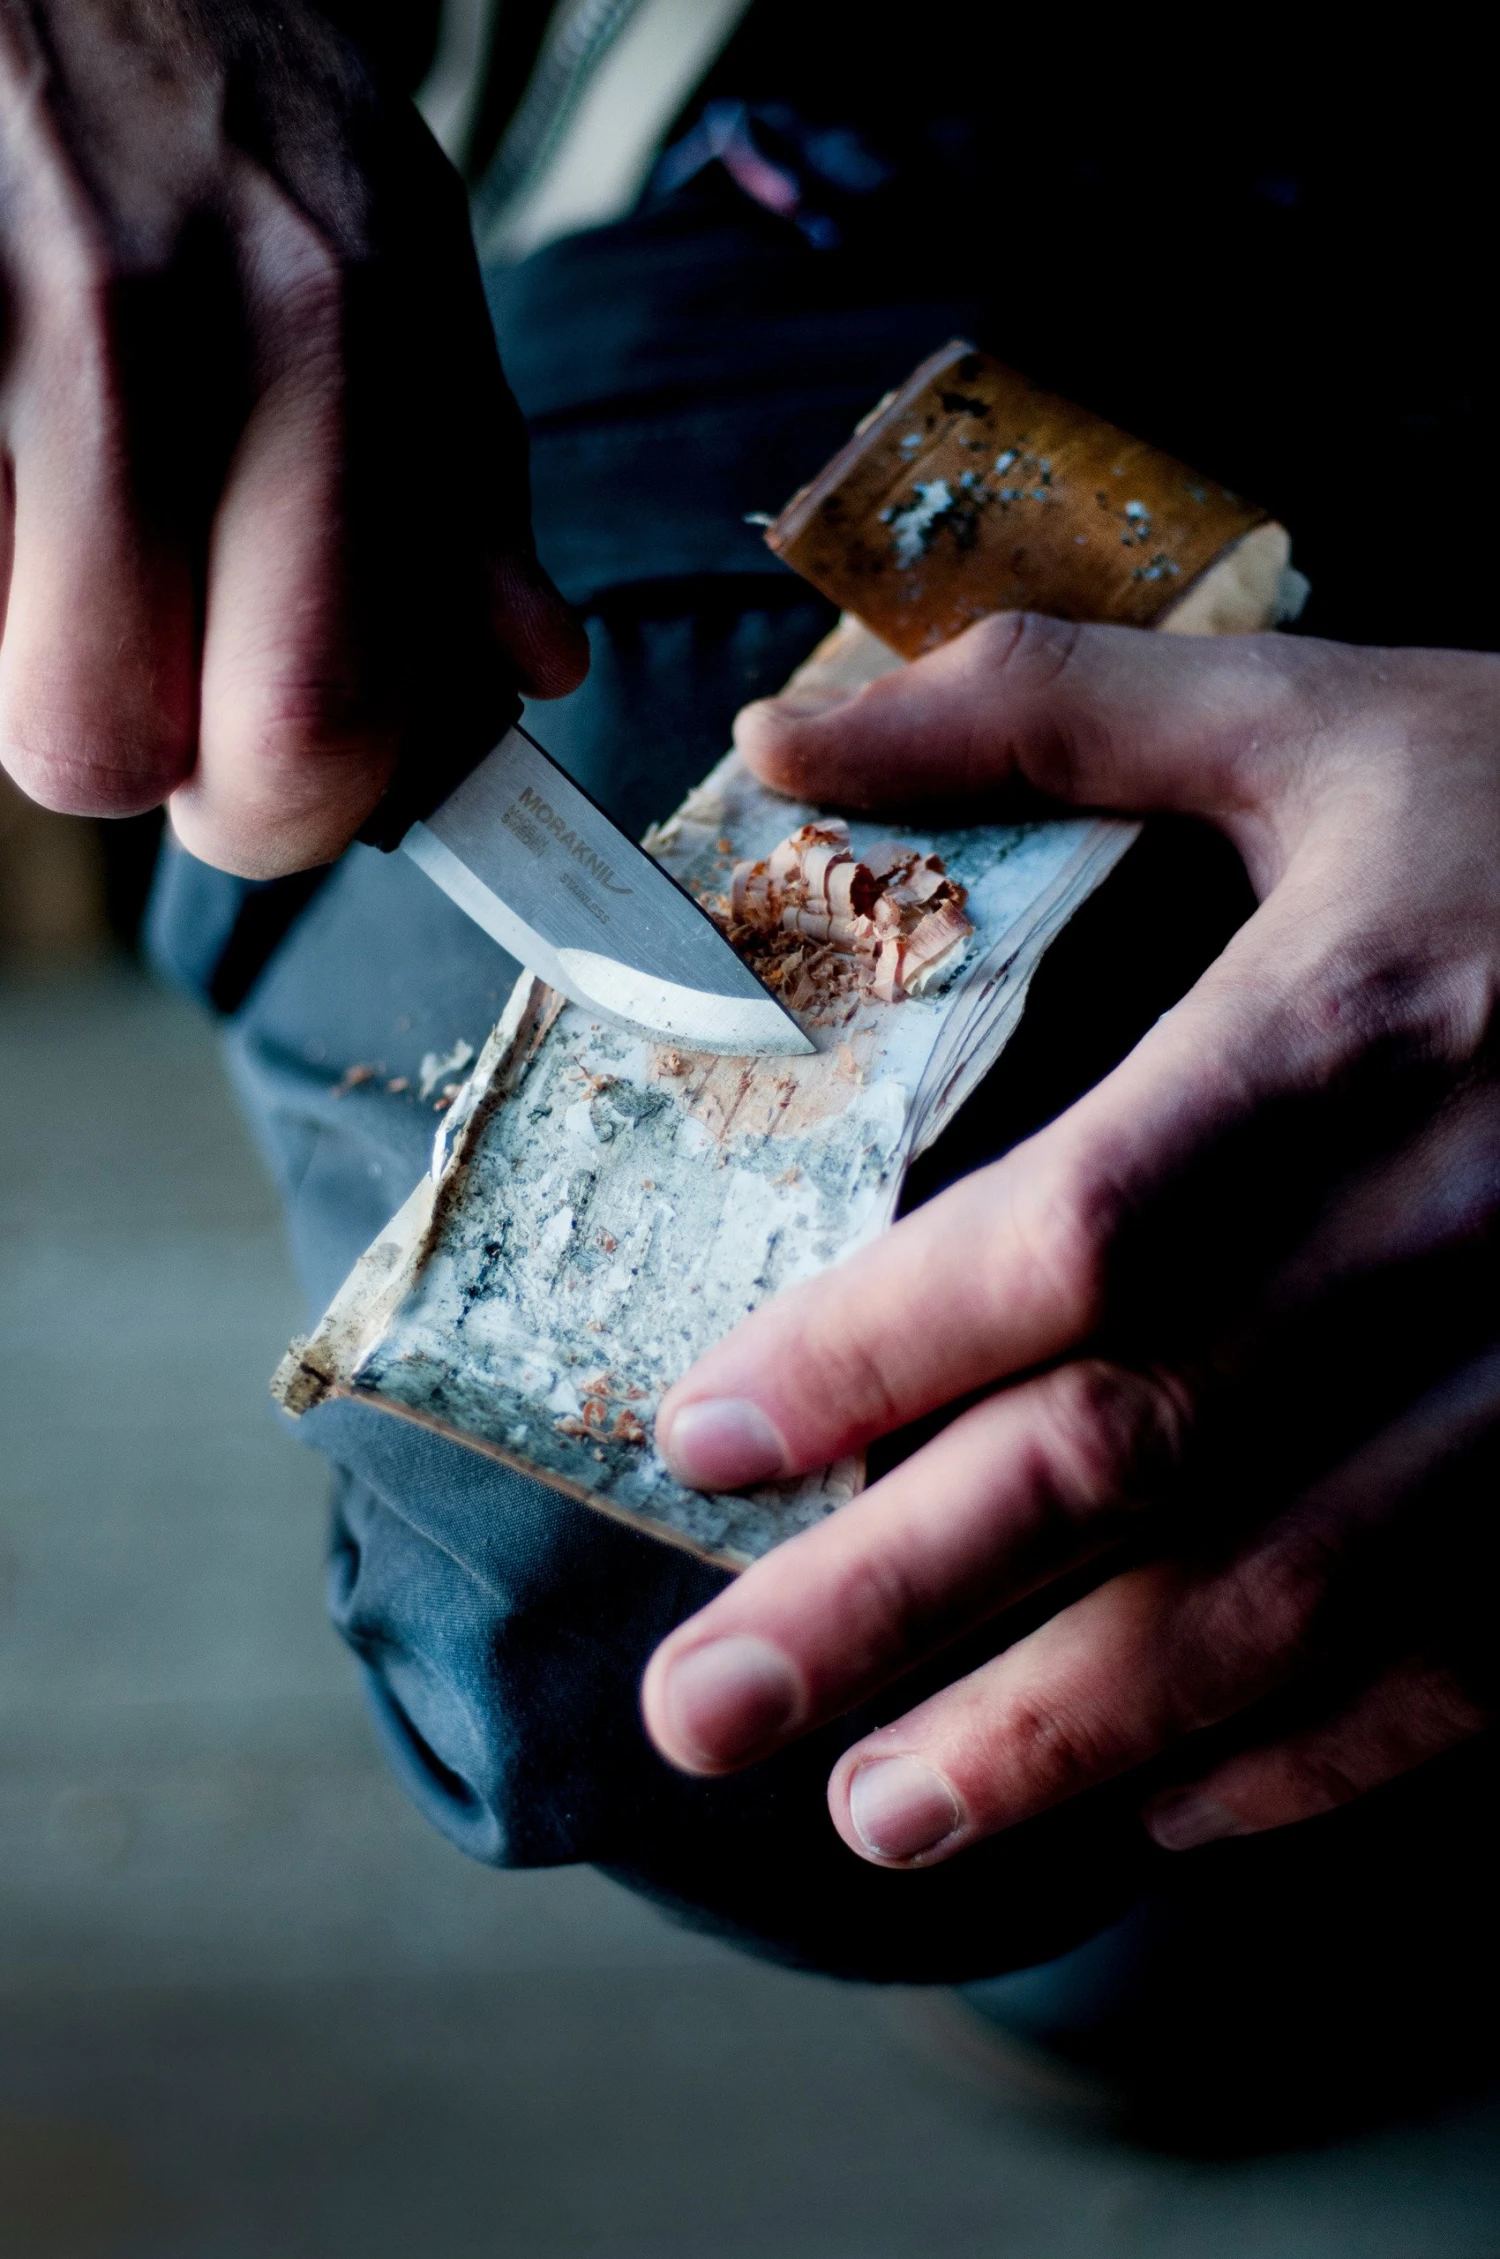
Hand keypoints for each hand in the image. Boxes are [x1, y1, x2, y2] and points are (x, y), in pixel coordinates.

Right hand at [0, 0, 585, 874]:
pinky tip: (27, 468)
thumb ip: (466, 485)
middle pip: (100, 750)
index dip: (291, 814)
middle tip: (172, 679)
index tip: (290, 797)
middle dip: (145, 760)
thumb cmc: (239, 115)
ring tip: (93, 530)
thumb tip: (528, 666)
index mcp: (324, 348)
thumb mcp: (405, 263)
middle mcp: (142, 338)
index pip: (306, 722)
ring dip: (53, 659)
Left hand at [640, 614, 1499, 1866]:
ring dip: (1070, 1734)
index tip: (699, 1440)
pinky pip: (1481, 1656)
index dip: (879, 1351)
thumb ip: (1047, 712)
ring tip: (882, 1816)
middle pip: (1138, 1455)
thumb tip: (779, 729)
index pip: (1082, 1229)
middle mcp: (1449, 1227)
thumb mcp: (1322, 718)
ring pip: (1292, 1600)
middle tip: (703, 1714)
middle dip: (899, 1599)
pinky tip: (1167, 1812)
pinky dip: (1323, 1757)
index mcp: (1348, 1031)